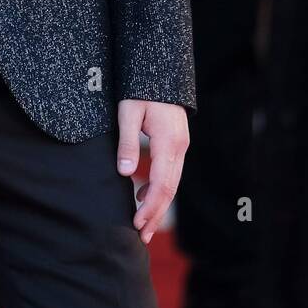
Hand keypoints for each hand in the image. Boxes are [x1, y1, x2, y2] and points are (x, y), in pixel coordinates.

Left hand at [116, 99, 188, 244]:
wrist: (160, 71)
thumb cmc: (140, 88)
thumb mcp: (128, 112)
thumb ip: (127, 143)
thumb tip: (126, 174)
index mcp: (168, 142)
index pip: (162, 184)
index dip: (150, 207)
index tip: (137, 224)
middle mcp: (179, 147)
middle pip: (170, 190)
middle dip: (156, 215)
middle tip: (141, 237)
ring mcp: (181, 146)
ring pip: (172, 183)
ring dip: (158, 205)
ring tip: (143, 225)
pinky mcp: (177, 143)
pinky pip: (171, 173)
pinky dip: (160, 190)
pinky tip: (144, 197)